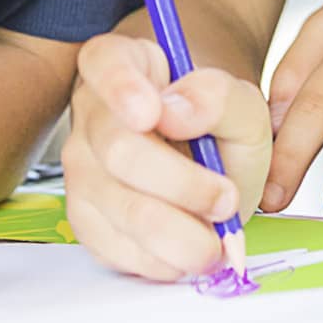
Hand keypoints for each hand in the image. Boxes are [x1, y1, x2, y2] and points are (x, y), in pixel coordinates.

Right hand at [63, 34, 270, 281]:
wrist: (212, 161)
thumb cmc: (219, 124)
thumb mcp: (241, 103)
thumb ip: (218, 97)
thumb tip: (176, 111)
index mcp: (123, 63)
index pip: (104, 62)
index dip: (121, 88)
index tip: (152, 114)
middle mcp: (92, 113)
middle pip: (118, 150)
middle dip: (181, 185)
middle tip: (227, 200)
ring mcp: (82, 168)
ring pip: (119, 207)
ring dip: (178, 233)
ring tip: (217, 237)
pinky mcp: (86, 219)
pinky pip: (115, 248)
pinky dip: (159, 259)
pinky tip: (187, 250)